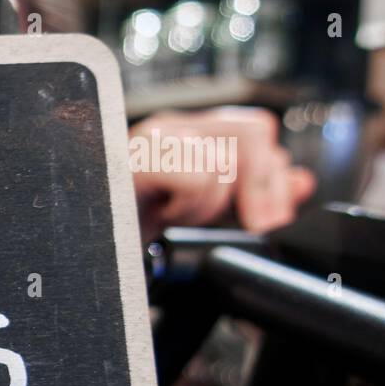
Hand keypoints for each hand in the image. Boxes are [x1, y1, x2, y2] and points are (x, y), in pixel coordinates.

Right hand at [129, 107, 316, 238]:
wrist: (85, 259)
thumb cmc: (132, 236)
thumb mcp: (205, 214)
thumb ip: (252, 193)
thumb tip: (299, 180)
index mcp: (186, 133)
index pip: (257, 127)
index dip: (273, 175)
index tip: (269, 217)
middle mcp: (169, 126)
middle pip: (254, 130)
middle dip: (262, 186)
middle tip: (252, 222)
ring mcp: (149, 137)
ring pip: (226, 158)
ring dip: (211, 204)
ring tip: (180, 217)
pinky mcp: (134, 158)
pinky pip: (198, 176)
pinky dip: (189, 206)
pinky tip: (162, 217)